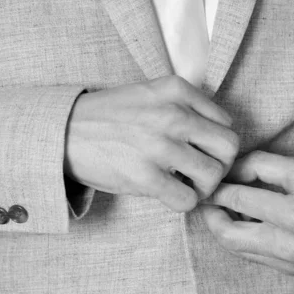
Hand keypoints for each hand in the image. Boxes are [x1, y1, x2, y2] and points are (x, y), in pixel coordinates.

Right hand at [64, 76, 238, 211]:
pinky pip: (188, 199)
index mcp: (176, 90)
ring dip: (202, 186)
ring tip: (183, 183)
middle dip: (220, 165)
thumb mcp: (150, 92)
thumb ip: (186, 104)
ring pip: (213, 176)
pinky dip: (183, 202)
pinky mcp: (144, 176)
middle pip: (229, 148)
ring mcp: (159, 145)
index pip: (226, 123)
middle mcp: (172, 114)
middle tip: (200, 171)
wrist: (64, 132)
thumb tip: (218, 133)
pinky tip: (167, 194)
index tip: (201, 153)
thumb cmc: (110, 116)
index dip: (217, 144)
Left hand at [200, 151, 293, 274]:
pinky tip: (240, 222)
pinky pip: (252, 255)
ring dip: (222, 228)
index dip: (217, 187)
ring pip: (236, 248)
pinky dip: (240, 238)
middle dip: (209, 214)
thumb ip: (261, 165)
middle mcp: (289, 244)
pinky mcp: (289, 271)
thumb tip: (230, 170)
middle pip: (228, 234)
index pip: (238, 199)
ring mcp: (288, 263)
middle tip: (205, 198)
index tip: (209, 180)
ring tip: (219, 208)